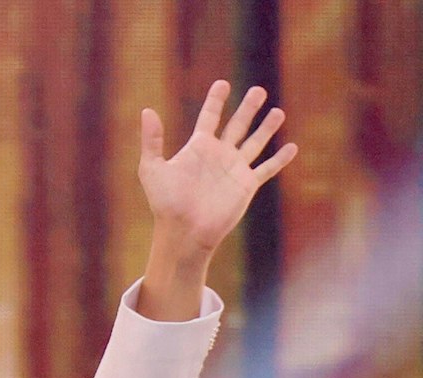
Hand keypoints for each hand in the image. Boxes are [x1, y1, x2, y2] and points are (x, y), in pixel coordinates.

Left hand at [139, 82, 294, 261]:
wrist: (184, 231)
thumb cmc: (165, 203)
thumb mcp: (153, 168)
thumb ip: (152, 140)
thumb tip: (147, 111)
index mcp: (198, 148)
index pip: (210, 117)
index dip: (216, 101)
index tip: (222, 84)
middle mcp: (219, 155)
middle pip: (237, 125)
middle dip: (248, 108)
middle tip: (258, 90)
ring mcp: (234, 169)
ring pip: (255, 142)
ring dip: (267, 127)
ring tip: (278, 111)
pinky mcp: (246, 185)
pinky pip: (267, 168)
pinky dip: (280, 159)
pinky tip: (292, 147)